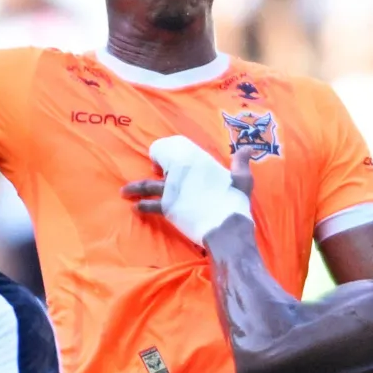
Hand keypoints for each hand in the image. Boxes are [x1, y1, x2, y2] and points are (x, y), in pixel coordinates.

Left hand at [127, 140, 259, 239]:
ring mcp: (171, 189)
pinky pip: (149, 205)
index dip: (168, 154)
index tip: (170, 161)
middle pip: (158, 165)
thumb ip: (241, 162)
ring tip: (124, 192)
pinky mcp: (167, 208)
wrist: (226, 225)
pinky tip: (135, 208)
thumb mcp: (242, 177)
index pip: (173, 148)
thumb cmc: (235, 200)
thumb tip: (247, 148)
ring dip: (135, 188)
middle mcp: (179, 171)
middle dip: (153, 168)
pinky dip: (141, 206)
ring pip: (148, 185)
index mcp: (195, 160)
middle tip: (152, 172)